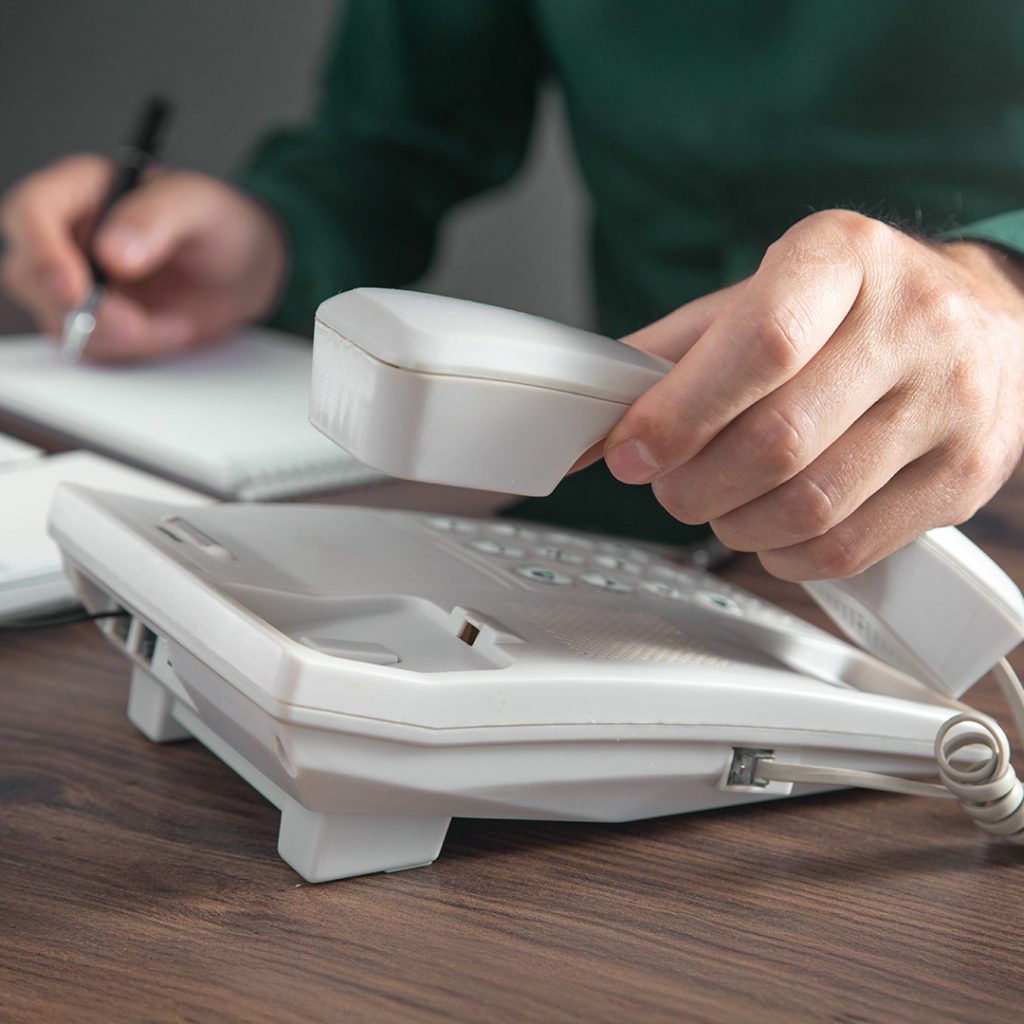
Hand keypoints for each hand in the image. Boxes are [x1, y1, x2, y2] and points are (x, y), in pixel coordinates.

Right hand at [0, 154, 286, 360]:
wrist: (246, 270)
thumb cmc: (221, 224)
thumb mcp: (200, 206)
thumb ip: (157, 218)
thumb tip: (113, 251)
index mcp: (83, 190)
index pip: (32, 213)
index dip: (42, 253)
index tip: (75, 289)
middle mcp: (70, 237)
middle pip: (30, 277)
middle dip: (82, 311)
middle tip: (136, 325)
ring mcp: (79, 284)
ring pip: (59, 322)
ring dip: (116, 338)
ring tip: (175, 324)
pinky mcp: (97, 323)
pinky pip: (91, 350)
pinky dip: (132, 352)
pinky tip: (170, 331)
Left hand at [602, 210, 1023, 579]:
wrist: (982, 323)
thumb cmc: (846, 312)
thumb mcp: (755, 300)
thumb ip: (667, 358)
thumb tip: (589, 431)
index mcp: (845, 258)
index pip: (762, 344)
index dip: (680, 413)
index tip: (632, 452)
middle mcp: (914, 323)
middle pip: (777, 441)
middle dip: (693, 483)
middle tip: (668, 483)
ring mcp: (951, 403)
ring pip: (809, 506)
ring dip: (733, 522)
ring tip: (720, 500)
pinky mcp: (966, 477)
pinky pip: (847, 548)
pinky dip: (782, 554)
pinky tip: (769, 527)